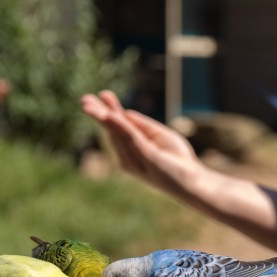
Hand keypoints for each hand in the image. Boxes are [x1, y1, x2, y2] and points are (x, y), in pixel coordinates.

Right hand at [81, 91, 205, 197]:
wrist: (192, 181)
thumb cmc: (177, 161)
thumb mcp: (158, 136)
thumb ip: (141, 125)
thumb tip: (125, 113)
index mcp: (131, 151)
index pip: (119, 127)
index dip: (111, 110)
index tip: (102, 94)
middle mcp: (128, 157)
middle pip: (112, 130)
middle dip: (98, 114)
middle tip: (83, 100)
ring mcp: (135, 159)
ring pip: (117, 133)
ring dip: (102, 117)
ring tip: (88, 105)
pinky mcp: (145, 158)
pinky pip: (130, 138)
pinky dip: (119, 126)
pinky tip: (109, 115)